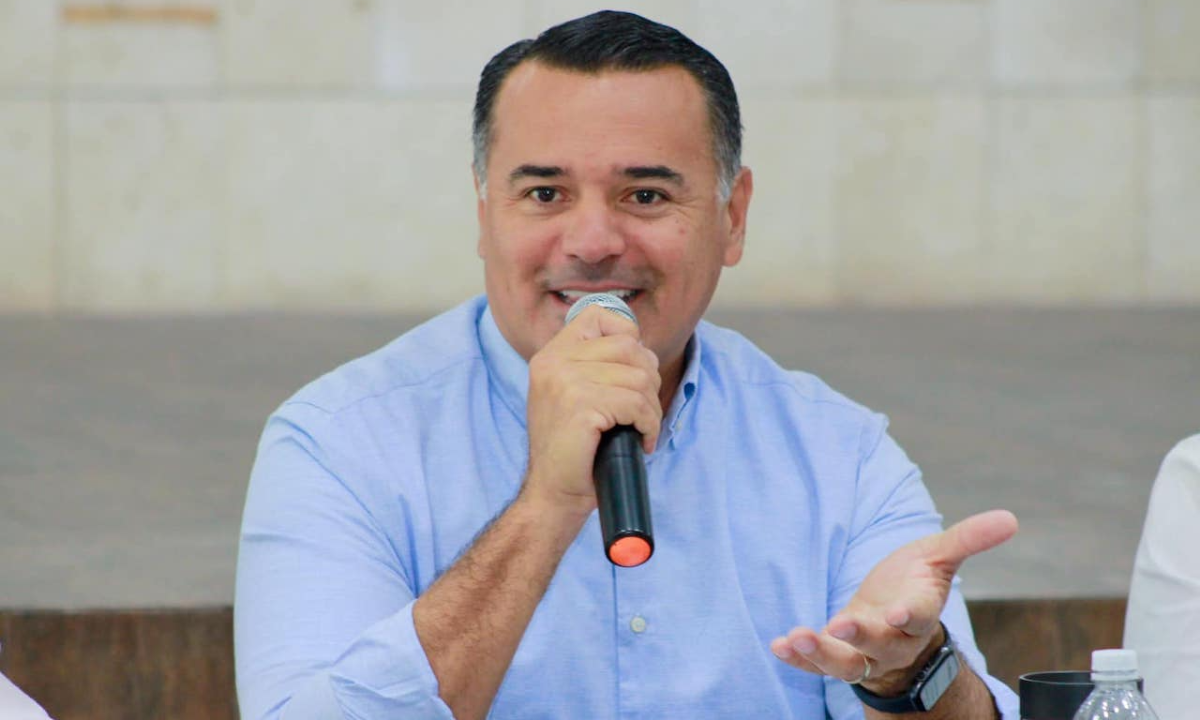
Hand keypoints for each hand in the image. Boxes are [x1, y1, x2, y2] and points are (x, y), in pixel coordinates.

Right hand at [523, 305, 661, 517]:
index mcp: (551, 355)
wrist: (553, 493)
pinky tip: (640, 441)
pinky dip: (649, 425)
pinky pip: (637, 404)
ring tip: (640, 429)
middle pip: (630, 348)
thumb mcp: (574, 393)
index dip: (628, 338)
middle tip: (640, 412)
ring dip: (651, 409)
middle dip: (648, 381)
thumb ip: (595, 364)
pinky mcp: (581, 405)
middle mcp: (554, 362)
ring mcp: (565, 382)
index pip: (600, 316)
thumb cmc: (573, 448)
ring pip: (639, 378)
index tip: (630, 372)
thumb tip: (640, 346)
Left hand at [770, 510, 1017, 695]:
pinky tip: (779, 645)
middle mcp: (892, 639)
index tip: (900, 613)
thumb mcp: (939, 556)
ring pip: (846, 662)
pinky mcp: (836, 654)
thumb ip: (968, 540)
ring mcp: (863, 652)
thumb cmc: (915, 584)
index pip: (919, 617)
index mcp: (918, 612)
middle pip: (880, 645)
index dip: (910, 615)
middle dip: (861, 637)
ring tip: (798, 637)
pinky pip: (816, 664)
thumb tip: (1009, 518)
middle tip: (840, 626)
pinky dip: (798, 659)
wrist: (895, 620)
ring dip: (821, 653)